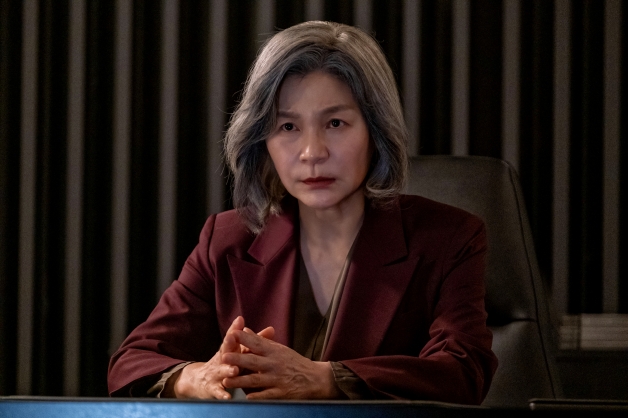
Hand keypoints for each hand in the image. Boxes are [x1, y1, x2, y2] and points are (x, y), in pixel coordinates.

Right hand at [166, 316, 273, 398]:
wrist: (201, 380)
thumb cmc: (226, 362)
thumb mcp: (238, 350)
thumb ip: (255, 341)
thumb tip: (272, 328)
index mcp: (229, 350)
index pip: (232, 337)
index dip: (236, 329)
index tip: (240, 320)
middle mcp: (222, 360)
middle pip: (225, 351)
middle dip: (229, 345)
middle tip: (233, 339)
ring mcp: (216, 374)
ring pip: (222, 371)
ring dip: (228, 370)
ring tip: (234, 370)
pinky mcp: (213, 389)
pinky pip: (219, 392)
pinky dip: (223, 394)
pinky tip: (228, 397)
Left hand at [221, 330, 340, 399]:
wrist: (314, 378)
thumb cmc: (294, 362)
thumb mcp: (279, 348)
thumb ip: (260, 341)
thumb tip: (244, 330)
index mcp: (273, 351)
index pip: (257, 343)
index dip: (244, 339)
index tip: (232, 334)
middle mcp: (274, 364)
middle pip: (253, 361)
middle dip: (238, 359)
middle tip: (224, 357)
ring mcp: (277, 379)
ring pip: (256, 380)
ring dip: (241, 381)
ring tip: (226, 382)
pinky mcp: (281, 392)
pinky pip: (268, 395)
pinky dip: (258, 396)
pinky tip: (248, 398)